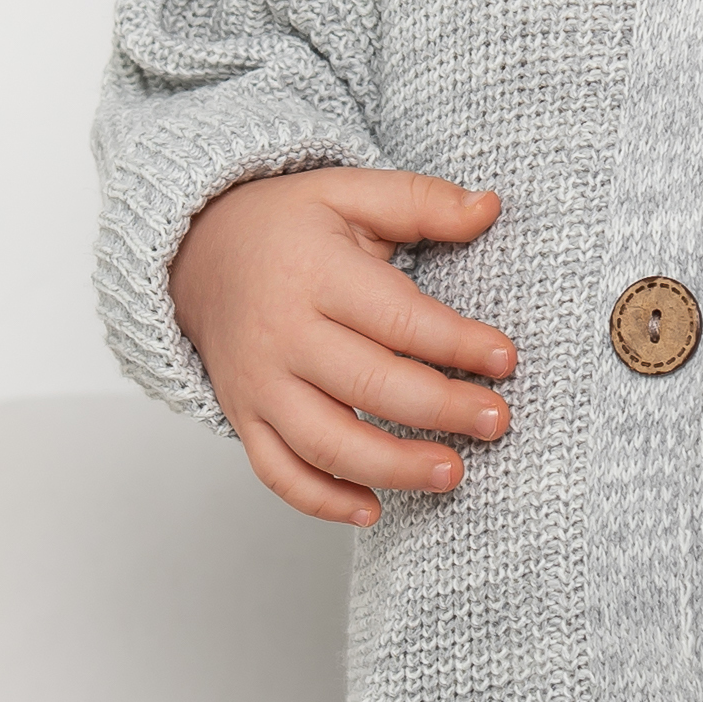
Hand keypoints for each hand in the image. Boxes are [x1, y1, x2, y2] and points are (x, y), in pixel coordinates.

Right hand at [171, 167, 514, 525]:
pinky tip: (373, 509)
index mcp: (314, 273)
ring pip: (326, 442)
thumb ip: (420, 200)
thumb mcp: (349, 191)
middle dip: (441, 410)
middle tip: (498, 422)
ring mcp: (259, 383)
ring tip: (453, 473)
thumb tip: (489, 207)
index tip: (505, 359)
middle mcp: (282, 334)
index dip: (457, 343)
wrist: (196, 253)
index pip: (397, 318)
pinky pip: (278, 472)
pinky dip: (322, 501)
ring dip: (393, 467)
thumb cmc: (289, 226)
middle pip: (369, 386)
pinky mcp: (244, 416)